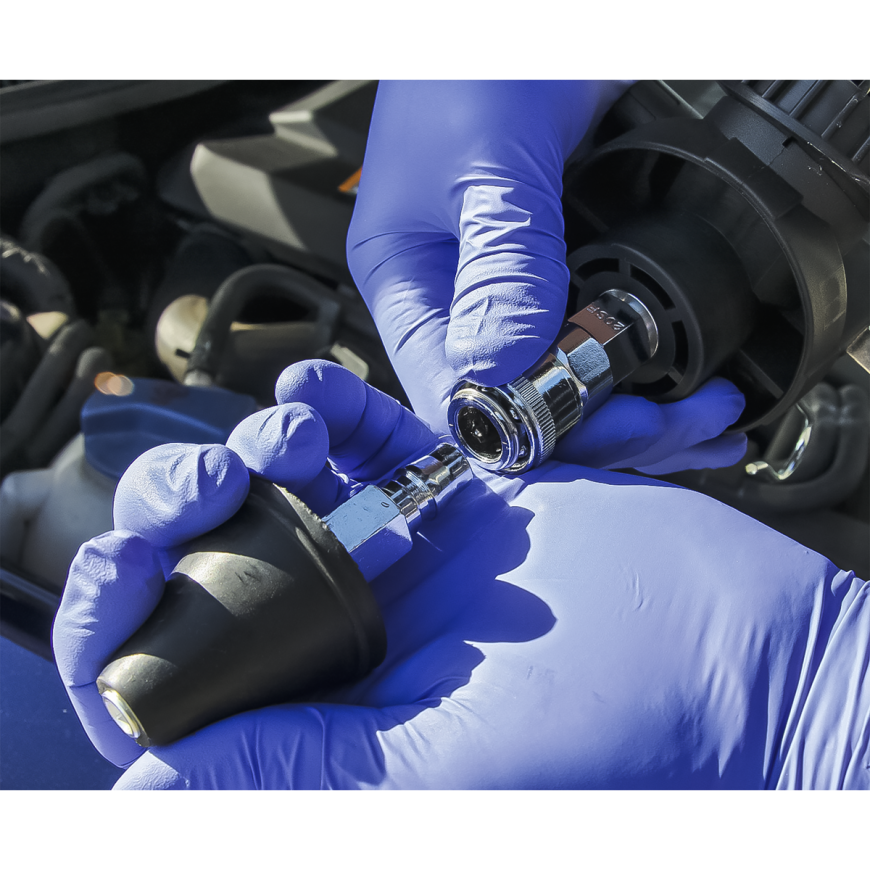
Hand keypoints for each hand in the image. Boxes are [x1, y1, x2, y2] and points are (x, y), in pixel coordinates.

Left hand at [53, 361, 866, 788]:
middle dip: (185, 516)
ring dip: (265, 443)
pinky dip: (336, 405)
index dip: (124, 627)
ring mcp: (399, 560)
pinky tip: (319, 390)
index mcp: (332, 707)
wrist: (722, 637)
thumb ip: (298, 765)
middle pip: (219, 570)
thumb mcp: (439, 757)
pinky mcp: (450, 500)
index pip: (190, 683)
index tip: (121, 565)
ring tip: (289, 426)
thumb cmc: (609, 713)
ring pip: (287, 490)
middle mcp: (351, 634)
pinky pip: (369, 440)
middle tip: (205, 486)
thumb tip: (146, 774)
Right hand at [347, 79, 746, 470]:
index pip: (453, 394)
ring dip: (626, 412)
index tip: (614, 423)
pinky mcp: (545, 275)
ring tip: (702, 422)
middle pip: (513, 403)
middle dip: (600, 430)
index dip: (530, 426)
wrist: (523, 30)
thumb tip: (504, 367)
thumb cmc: (473, 67)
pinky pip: (583, 344)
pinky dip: (630, 372)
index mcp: (405, 283)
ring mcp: (499, 291)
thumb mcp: (488, 162)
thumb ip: (500, 262)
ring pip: (554, 384)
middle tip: (687, 428)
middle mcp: (448, 300)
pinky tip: (675, 389)